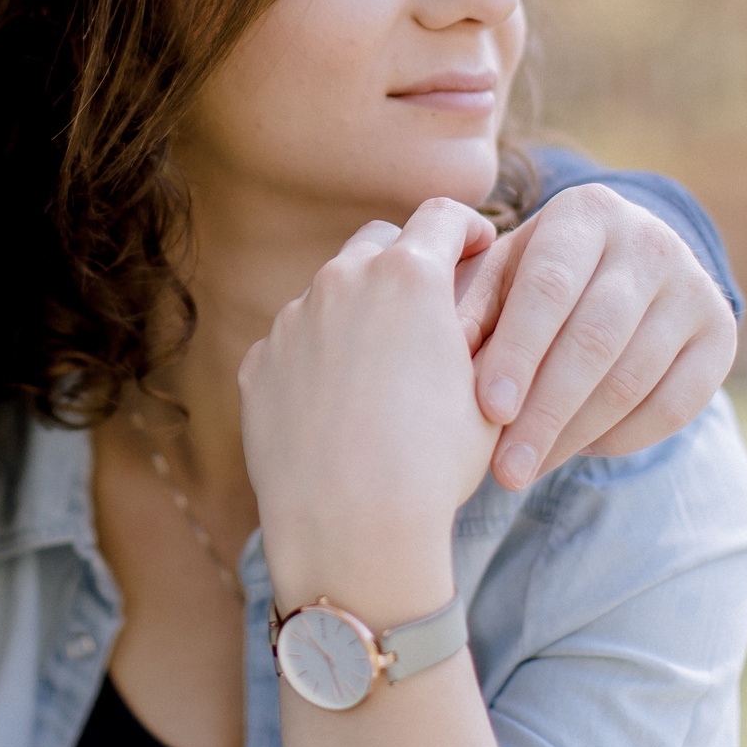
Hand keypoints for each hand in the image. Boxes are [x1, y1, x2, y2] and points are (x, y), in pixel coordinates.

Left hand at [240, 200, 501, 630]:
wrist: (351, 529)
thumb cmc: (435, 466)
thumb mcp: (488, 392)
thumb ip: (482, 332)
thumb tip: (487, 309)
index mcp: (410, 276)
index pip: (442, 217)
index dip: (466, 227)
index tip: (476, 247)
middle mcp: (343, 282)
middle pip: (378, 242)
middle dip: (405, 262)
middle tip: (428, 302)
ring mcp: (292, 322)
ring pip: (329, 293)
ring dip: (356, 311)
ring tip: (381, 363)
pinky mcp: (259, 364)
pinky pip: (292, 344)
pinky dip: (315, 358)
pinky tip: (336, 404)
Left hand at [453, 183, 736, 490]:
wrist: (628, 267)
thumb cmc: (541, 276)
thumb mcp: (502, 273)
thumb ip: (471, 307)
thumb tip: (442, 352)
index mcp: (586, 210)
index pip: (549, 286)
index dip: (519, 350)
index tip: (488, 408)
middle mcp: (650, 240)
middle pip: (594, 339)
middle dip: (545, 411)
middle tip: (505, 469)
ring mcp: (694, 287)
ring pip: (632, 379)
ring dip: (575, 435)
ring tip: (527, 469)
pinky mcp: (721, 334)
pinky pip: (673, 405)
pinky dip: (620, 438)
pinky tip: (574, 451)